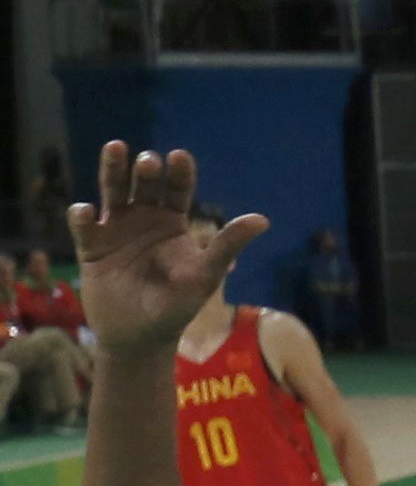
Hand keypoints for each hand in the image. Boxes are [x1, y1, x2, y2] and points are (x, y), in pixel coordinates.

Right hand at [68, 144, 266, 355]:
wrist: (140, 336)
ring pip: (113, 192)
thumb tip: (263, 220)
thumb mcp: (205, 275)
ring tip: (115, 148)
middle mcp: (144, 218)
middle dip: (146, 169)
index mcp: (174, 221)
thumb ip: (227, 246)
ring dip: (113, 171)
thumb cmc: (177, 306)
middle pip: (144, 184)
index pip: (178, 189)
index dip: (179, 172)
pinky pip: (84, 226)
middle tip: (149, 162)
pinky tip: (86, 211)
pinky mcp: (91, 247)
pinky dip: (82, 216)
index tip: (179, 157)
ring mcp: (116, 229)